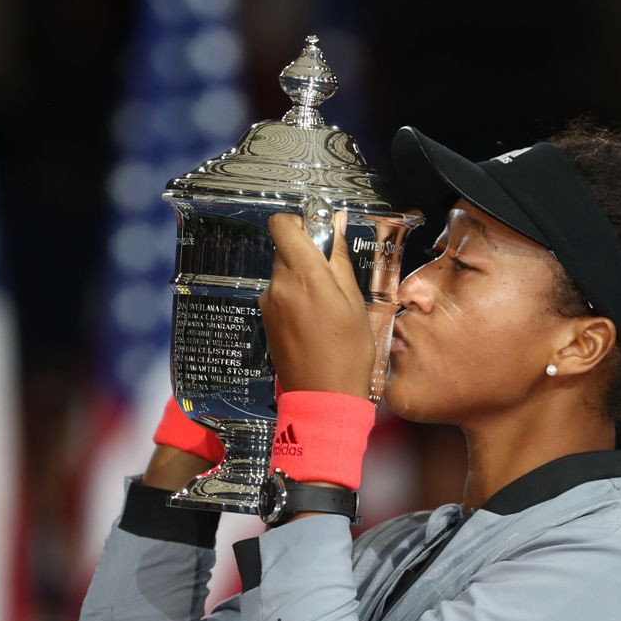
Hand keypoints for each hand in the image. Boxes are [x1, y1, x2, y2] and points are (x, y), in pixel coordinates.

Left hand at [259, 210, 374, 398]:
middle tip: (332, 278)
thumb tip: (334, 224)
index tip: (319, 236)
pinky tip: (312, 321)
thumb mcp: (355, 302)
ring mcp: (268, 303)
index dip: (300, 222)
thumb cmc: (349, 350)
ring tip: (325, 306)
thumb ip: (339, 260)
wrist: (323, 397)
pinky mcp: (265, 319)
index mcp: (304, 276)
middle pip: (285, 248)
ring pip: (283, 272)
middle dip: (306, 254)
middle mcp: (279, 285)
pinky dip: (294, 296)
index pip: (282, 225)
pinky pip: (279, 293)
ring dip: (301, 277)